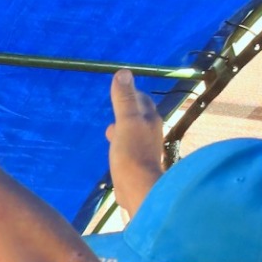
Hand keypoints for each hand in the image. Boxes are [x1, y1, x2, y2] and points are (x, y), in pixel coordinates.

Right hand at [106, 71, 164, 216]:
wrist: (137, 188)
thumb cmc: (131, 153)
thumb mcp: (125, 122)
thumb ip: (123, 99)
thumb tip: (123, 72)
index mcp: (149, 119)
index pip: (141, 99)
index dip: (131, 93)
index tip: (118, 90)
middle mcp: (150, 132)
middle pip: (139, 116)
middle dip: (127, 110)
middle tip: (114, 107)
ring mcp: (144, 149)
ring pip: (133, 132)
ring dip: (123, 128)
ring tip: (110, 129)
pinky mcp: (137, 164)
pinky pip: (129, 148)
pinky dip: (121, 144)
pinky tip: (113, 149)